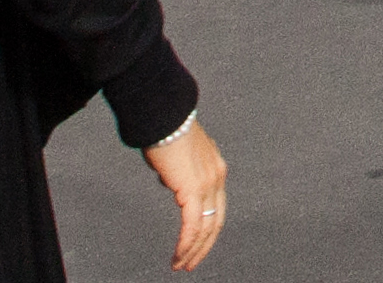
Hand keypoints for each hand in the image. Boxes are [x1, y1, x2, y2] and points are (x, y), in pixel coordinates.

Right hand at [144, 116, 226, 269]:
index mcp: (217, 167)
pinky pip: (192, 225)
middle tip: (190, 264)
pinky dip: (185, 244)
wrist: (164, 115)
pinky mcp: (193, 189)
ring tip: (180, 265)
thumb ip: (180, 170)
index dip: (208, 228)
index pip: (217, 206)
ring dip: (192, 251)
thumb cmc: (166, 130)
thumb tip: (172, 181)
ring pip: (204, 228)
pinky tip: (178, 256)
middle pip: (216, 221)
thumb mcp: (179, 154)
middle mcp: (217, 177)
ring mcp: (208, 184)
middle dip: (203, 246)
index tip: (197, 243)